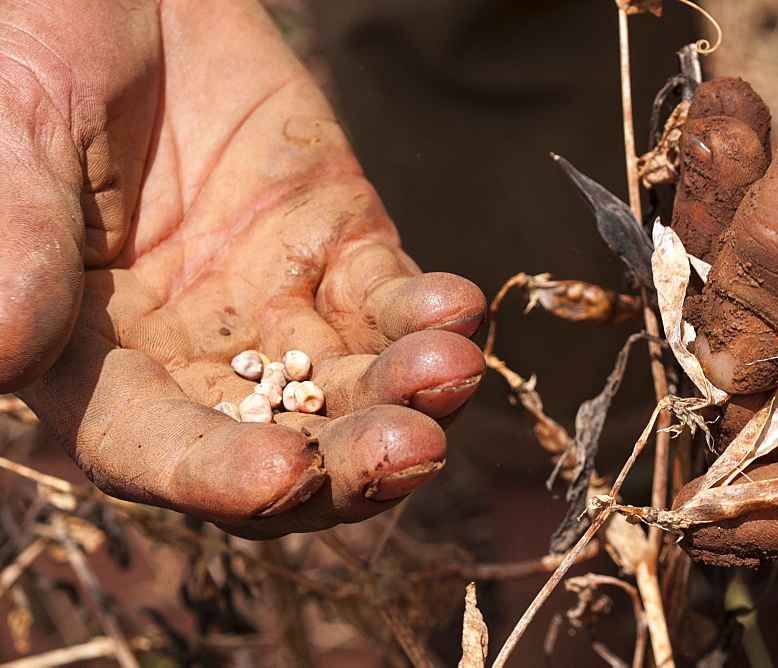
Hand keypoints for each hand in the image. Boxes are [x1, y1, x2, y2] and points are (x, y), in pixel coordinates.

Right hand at [3, 0, 485, 537]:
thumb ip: (16, 242)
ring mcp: (278, 302)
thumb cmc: (40, 48)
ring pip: (352, 382)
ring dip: (408, 391)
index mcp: (98, 355)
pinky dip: (427, 311)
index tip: (278, 476)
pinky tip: (456, 307)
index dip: (216, 473)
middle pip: (281, 443)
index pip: (155, 446)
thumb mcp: (15, 134)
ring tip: (452, 371)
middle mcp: (197, 352)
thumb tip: (4, 354)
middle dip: (347, 462)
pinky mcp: (341, 245)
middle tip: (413, 451)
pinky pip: (390, 296)